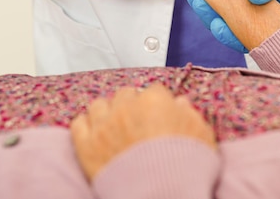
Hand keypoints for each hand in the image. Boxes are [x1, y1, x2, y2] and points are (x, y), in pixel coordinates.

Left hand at [70, 84, 216, 181]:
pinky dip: (85, 124)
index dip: (158, 104)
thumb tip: (181, 104)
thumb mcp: (201, 135)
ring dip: (107, 111)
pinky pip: (78, 123)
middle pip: (125, 94)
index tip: (160, 114)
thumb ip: (190, 114)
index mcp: (154, 101)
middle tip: (138, 120)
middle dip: (132, 104)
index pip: (154, 91)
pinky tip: (94, 132)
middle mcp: (126, 107)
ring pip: (99, 104)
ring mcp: (103, 126)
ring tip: (114, 124)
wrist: (162, 194)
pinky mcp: (86, 146)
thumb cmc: (186, 166)